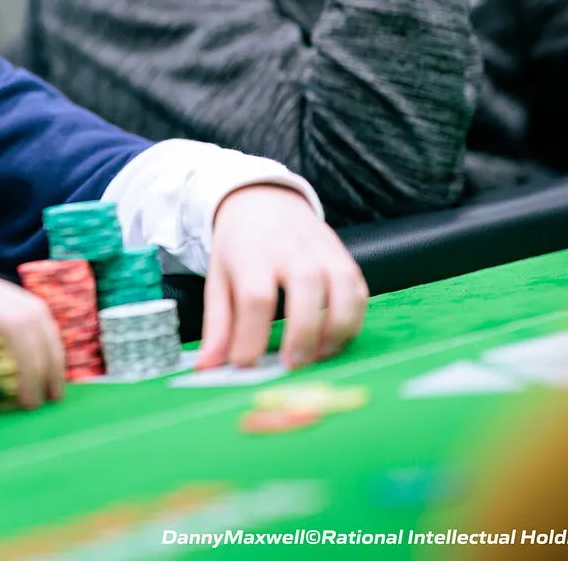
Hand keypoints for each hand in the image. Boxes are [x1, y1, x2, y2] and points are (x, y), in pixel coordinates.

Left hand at [197, 185, 367, 370]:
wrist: (263, 200)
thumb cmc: (239, 247)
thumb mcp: (218, 279)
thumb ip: (217, 325)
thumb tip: (208, 367)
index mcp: (251, 253)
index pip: (255, 296)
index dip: (252, 335)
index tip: (246, 364)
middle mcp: (290, 248)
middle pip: (305, 288)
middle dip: (302, 333)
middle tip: (292, 366)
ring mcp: (322, 249)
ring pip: (342, 287)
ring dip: (336, 329)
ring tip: (318, 356)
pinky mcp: (344, 256)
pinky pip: (359, 290)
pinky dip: (353, 319)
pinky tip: (334, 339)